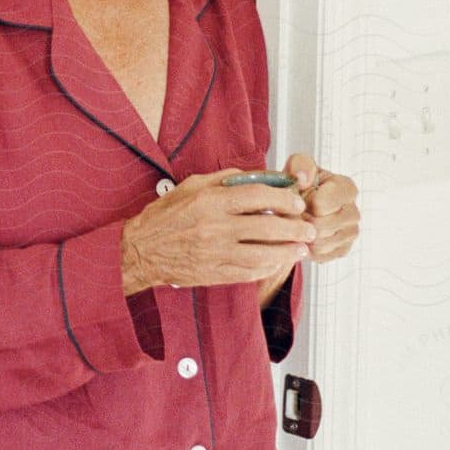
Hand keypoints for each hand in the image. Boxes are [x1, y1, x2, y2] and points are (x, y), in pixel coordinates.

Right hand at [120, 170, 314, 293]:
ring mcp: (215, 253)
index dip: (283, 198)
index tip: (296, 201)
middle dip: (294, 228)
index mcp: (209, 201)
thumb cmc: (165, 216)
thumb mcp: (190, 186)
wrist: (141, 250)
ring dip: (287, 252)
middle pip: (266, 227)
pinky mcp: (214, 273)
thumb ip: (224, 179)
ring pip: (262, 254)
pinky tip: (278, 262)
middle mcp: (214, 227)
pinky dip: (268, 268)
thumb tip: (256, 176)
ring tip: (301, 248)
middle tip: (309, 228)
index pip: (256, 195)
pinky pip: (249, 272)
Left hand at [282, 152, 360, 263]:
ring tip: (298, 221)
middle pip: (319, 227)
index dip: (302, 202)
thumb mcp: (297, 167)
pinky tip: (303, 234)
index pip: (320, 204)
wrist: (300, 204)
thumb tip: (304, 179)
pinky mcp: (343, 250)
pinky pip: (319, 256)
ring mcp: (351, 234)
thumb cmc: (301, 183)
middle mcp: (354, 212)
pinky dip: (306, 247)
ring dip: (301, 235)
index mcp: (347, 188)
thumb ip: (300, 165)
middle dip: (300, 220)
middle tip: (294, 212)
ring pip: (318, 244)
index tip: (299, 196)